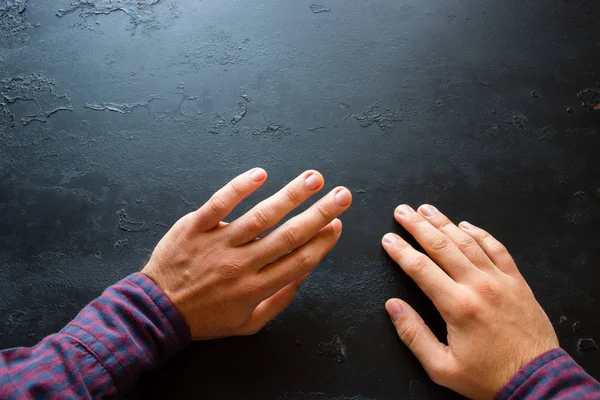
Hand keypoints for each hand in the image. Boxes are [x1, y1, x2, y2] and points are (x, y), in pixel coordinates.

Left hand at [142, 168, 351, 339]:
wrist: (157, 311)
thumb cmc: (206, 318)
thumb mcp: (249, 324)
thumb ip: (280, 300)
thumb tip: (306, 272)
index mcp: (256, 288)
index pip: (300, 260)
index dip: (323, 241)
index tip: (338, 224)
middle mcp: (241, 264)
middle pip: (289, 235)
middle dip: (321, 214)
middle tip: (342, 195)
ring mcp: (218, 243)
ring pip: (261, 216)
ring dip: (291, 195)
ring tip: (314, 179)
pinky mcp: (195, 226)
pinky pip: (220, 203)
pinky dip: (240, 187)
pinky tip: (261, 174)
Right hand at [382, 205, 558, 398]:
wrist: (537, 379)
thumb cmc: (488, 376)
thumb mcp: (442, 367)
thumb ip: (413, 334)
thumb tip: (393, 307)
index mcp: (457, 306)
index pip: (420, 268)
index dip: (401, 250)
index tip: (388, 239)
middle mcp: (478, 286)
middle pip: (442, 246)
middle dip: (418, 226)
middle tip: (402, 211)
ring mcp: (500, 280)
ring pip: (467, 242)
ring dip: (444, 223)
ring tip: (426, 209)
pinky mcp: (517, 281)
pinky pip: (497, 248)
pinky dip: (480, 233)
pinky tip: (466, 224)